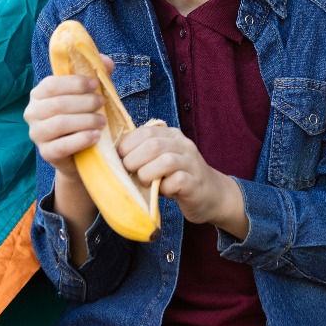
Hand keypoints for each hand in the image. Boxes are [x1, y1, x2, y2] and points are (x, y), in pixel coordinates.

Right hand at [24, 54, 114, 177]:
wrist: (81, 153)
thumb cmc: (83, 116)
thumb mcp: (90, 94)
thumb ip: (97, 74)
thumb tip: (107, 61)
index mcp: (39, 94)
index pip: (51, 84)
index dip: (75, 83)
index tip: (95, 84)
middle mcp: (32, 112)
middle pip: (57, 104)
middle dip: (84, 102)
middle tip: (102, 103)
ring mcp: (36, 134)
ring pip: (59, 123)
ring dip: (85, 120)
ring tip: (102, 121)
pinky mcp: (45, 153)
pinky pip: (62, 146)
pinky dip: (82, 139)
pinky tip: (96, 136)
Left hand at [116, 125, 245, 232]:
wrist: (211, 194)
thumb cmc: (178, 177)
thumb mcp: (161, 159)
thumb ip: (144, 153)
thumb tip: (114, 156)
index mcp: (172, 135)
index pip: (146, 131)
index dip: (127, 145)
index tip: (120, 159)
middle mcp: (183, 145)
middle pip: (154, 144)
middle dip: (134, 160)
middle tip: (129, 172)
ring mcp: (191, 163)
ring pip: (166, 161)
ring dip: (147, 173)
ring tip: (144, 181)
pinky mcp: (195, 183)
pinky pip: (177, 181)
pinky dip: (164, 189)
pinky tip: (163, 192)